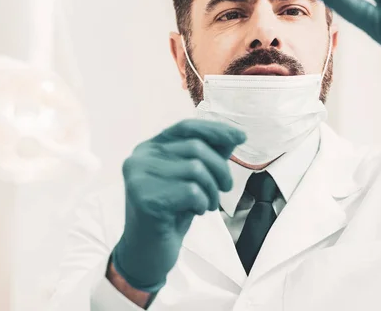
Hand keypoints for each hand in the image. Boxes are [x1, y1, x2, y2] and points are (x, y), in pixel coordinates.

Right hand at [111, 120, 245, 291]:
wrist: (148, 253)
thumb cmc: (171, 214)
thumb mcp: (192, 180)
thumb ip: (209, 155)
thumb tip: (235, 135)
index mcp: (150, 148)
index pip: (186, 127)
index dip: (215, 130)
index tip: (241, 136)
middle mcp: (140, 158)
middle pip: (195, 147)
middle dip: (220, 169)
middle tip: (225, 188)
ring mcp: (139, 177)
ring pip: (195, 169)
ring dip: (211, 190)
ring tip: (206, 204)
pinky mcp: (145, 198)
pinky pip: (191, 191)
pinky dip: (202, 203)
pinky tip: (194, 213)